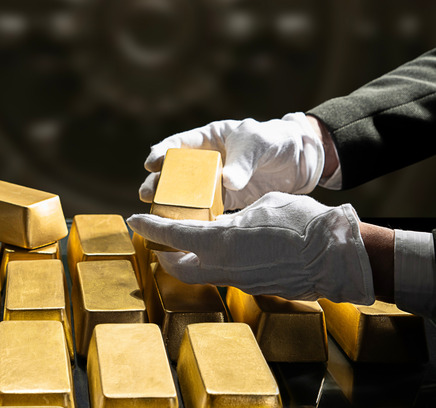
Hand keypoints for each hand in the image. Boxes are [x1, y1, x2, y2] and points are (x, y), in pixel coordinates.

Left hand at [127, 192, 373, 303]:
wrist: (337, 255)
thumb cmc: (301, 222)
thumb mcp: (260, 207)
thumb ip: (232, 218)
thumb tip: (222, 224)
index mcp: (220, 242)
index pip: (172, 237)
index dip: (150, 228)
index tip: (135, 220)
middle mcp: (223, 267)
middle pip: (179, 268)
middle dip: (164, 255)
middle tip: (158, 242)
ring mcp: (239, 282)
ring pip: (202, 275)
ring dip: (191, 262)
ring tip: (188, 246)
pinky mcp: (254, 288)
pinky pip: (225, 277)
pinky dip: (216, 265)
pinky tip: (224, 252)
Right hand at [139, 112, 324, 209]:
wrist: (300, 161)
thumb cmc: (275, 141)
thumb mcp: (258, 144)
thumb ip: (243, 162)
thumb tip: (228, 182)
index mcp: (208, 140)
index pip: (177, 145)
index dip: (161, 153)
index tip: (151, 163)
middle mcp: (204, 162)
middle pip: (173, 173)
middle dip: (157, 183)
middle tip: (147, 194)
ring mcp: (212, 184)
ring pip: (184, 194)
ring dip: (169, 204)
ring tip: (157, 213)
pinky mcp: (223, 203)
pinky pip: (203, 211)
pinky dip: (193, 218)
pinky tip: (183, 227)